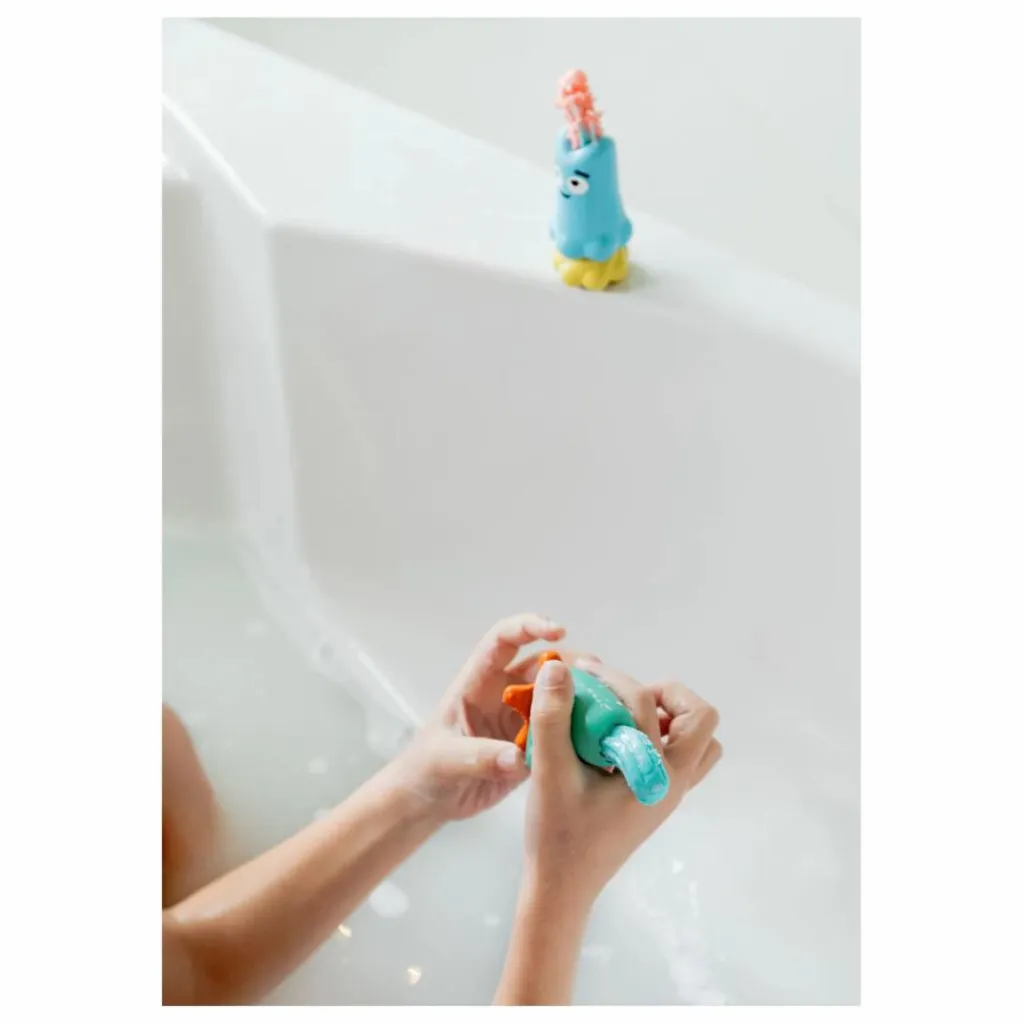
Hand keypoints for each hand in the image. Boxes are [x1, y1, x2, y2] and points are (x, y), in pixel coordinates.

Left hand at [387, 613, 581, 820]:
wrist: (428, 803)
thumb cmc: (426, 770)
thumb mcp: (445, 760)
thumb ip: (479, 757)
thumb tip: (517, 758)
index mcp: (478, 683)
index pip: (503, 640)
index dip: (529, 627)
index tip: (558, 631)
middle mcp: (503, 694)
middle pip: (541, 666)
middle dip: (569, 667)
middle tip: (599, 680)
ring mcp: (520, 719)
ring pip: (556, 697)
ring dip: (580, 699)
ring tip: (609, 707)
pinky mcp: (532, 747)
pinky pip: (560, 731)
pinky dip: (579, 730)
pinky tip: (601, 737)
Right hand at [522, 657, 721, 909]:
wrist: (561, 888)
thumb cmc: (558, 835)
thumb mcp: (549, 772)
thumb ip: (553, 717)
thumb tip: (558, 666)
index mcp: (658, 775)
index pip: (650, 706)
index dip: (614, 681)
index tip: (582, 677)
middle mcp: (674, 782)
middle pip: (701, 718)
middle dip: (663, 695)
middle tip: (619, 698)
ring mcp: (669, 792)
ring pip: (697, 740)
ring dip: (667, 717)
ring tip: (623, 716)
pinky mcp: (656, 798)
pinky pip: (678, 757)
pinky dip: (656, 737)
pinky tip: (613, 741)